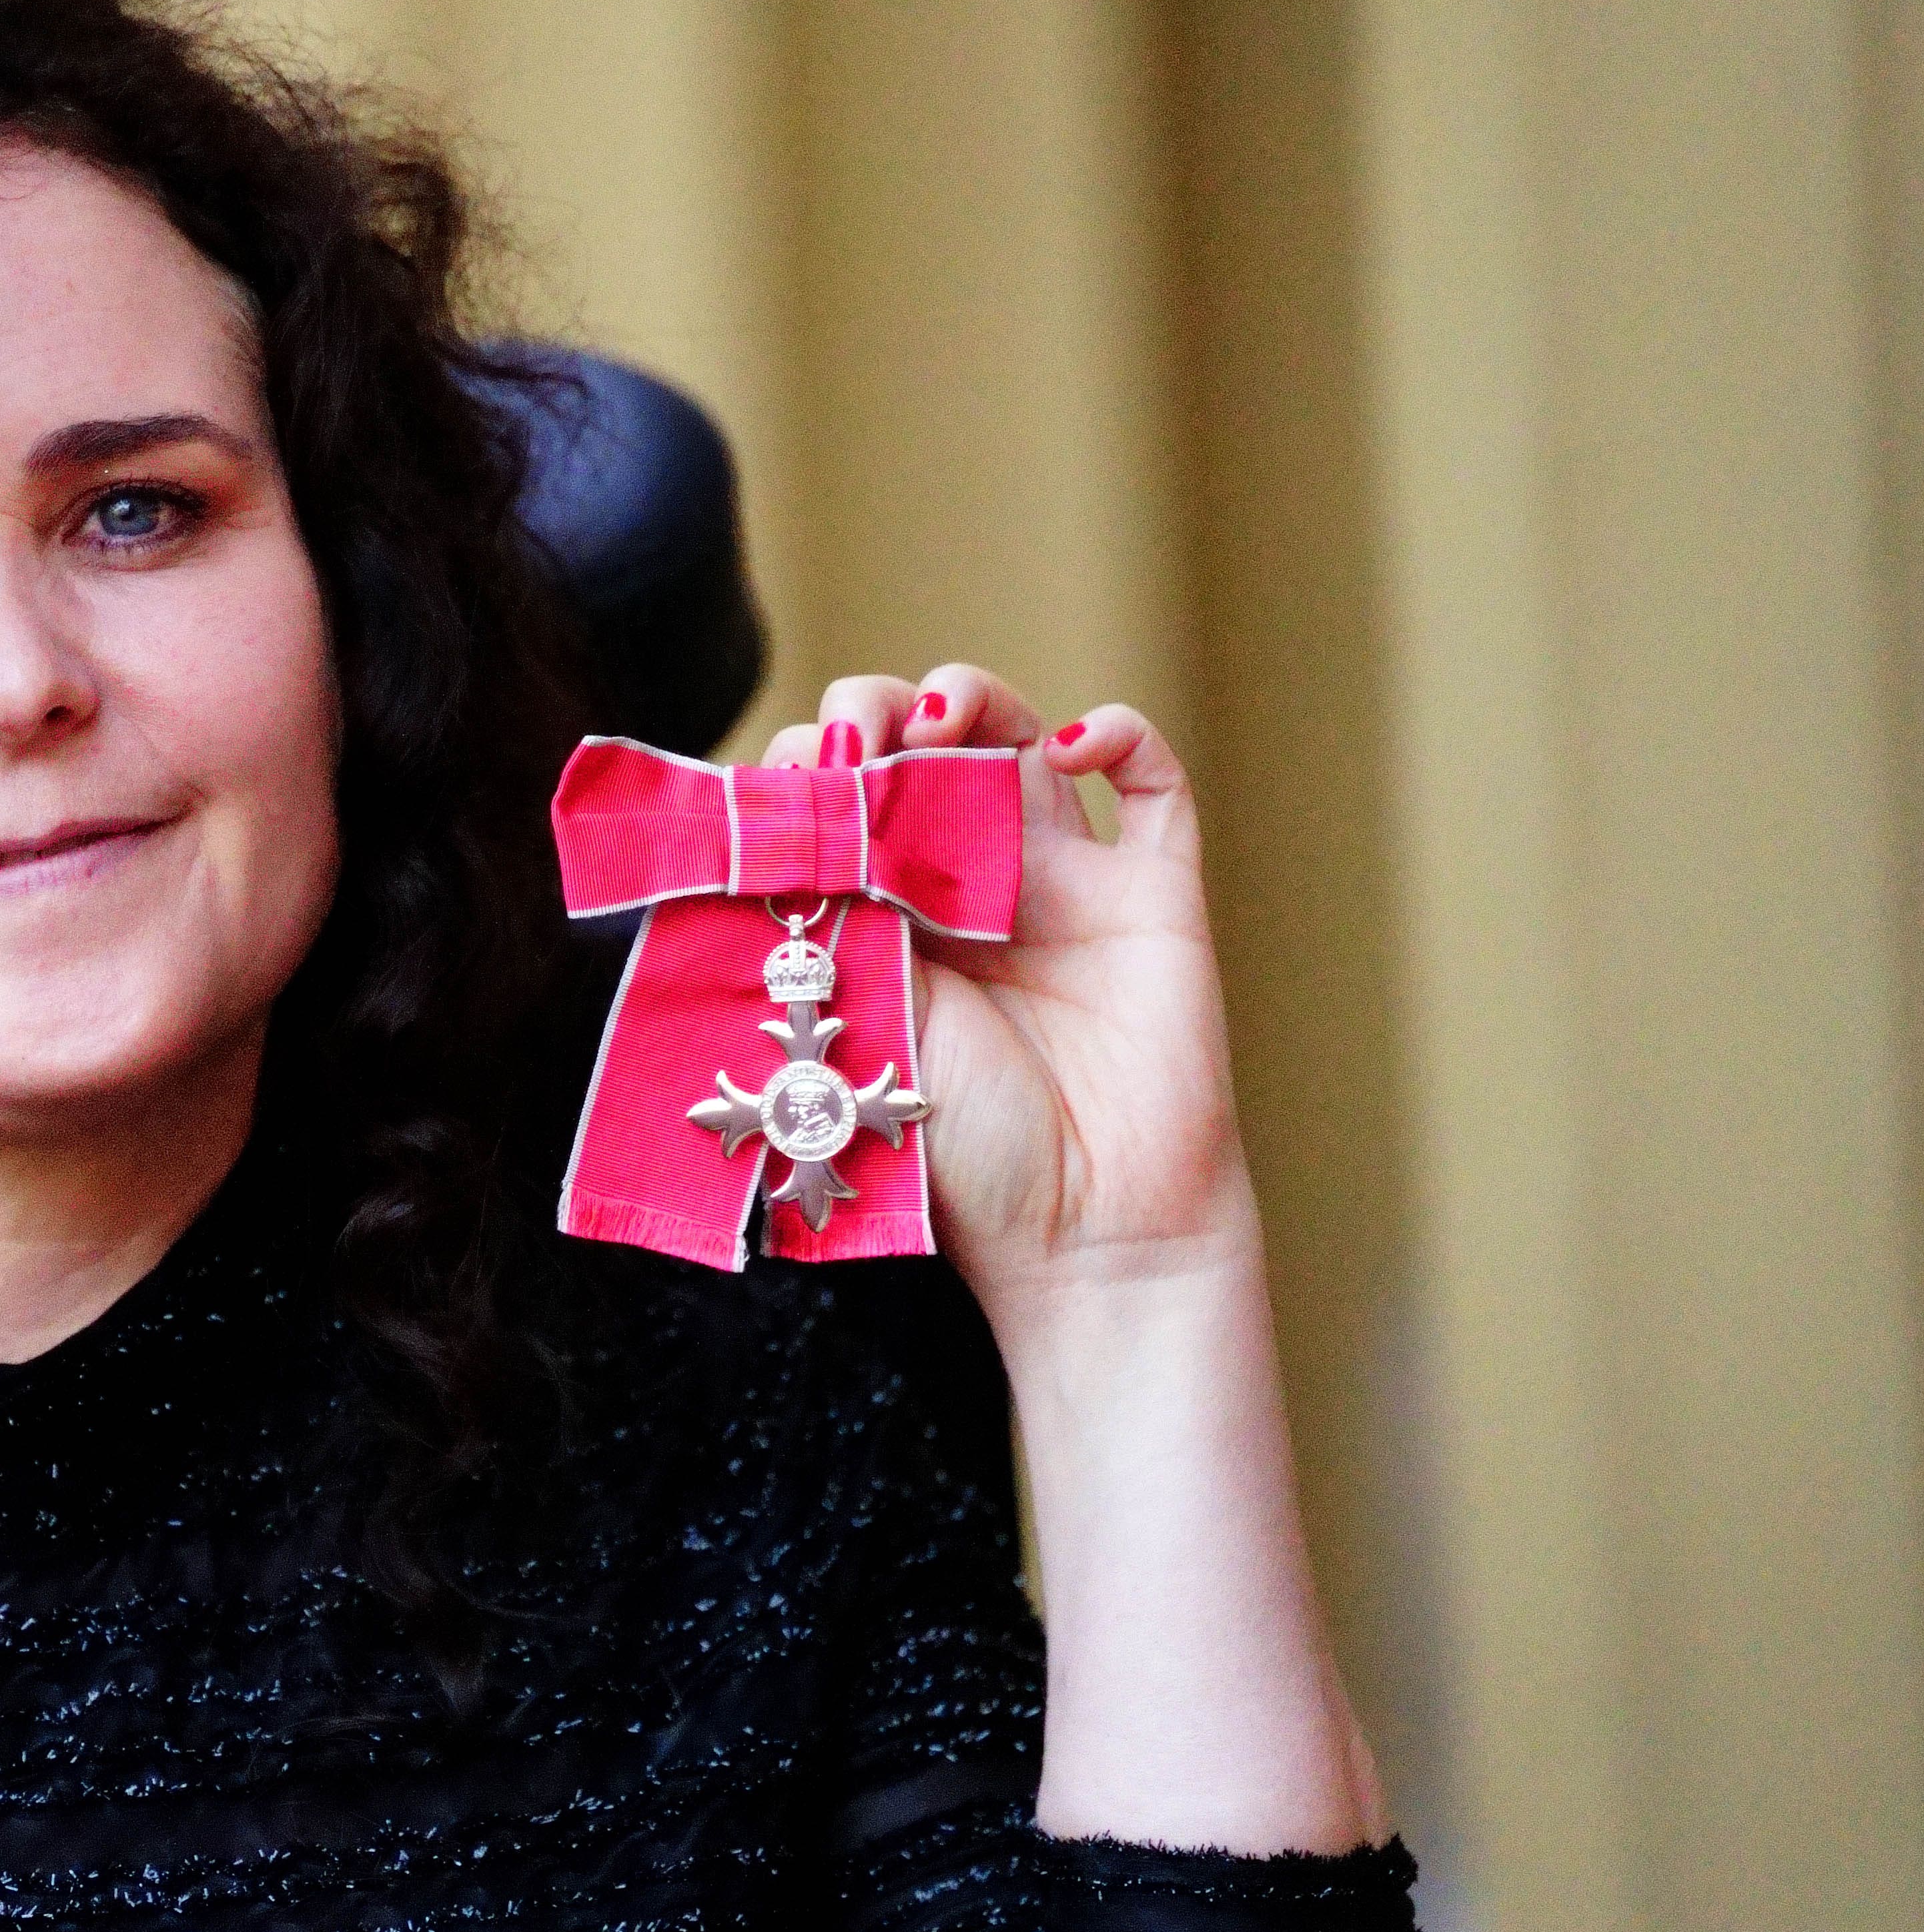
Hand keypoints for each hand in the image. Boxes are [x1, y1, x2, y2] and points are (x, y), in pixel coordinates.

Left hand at [756, 666, 1254, 1307]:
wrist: (1079, 1235)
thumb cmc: (955, 1149)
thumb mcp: (858, 1013)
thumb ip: (828, 913)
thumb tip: (779, 806)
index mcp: (882, 913)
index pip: (834, 797)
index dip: (805, 769)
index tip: (786, 785)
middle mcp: (967, 884)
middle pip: (915, 745)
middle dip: (869, 714)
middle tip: (851, 740)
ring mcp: (1063, 881)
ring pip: (1018, 735)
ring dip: (970, 696)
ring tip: (932, 717)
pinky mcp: (1152, 893)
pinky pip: (1152, 780)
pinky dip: (1116, 733)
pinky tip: (1068, 744)